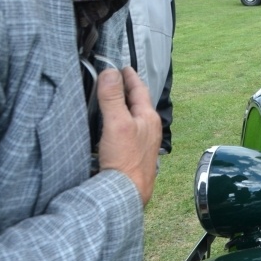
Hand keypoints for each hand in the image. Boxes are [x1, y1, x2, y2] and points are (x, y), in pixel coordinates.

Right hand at [96, 68, 160, 205]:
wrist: (127, 194)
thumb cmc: (125, 160)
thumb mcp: (117, 124)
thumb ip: (112, 98)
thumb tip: (110, 72)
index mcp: (149, 118)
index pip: (139, 89)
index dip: (130, 77)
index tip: (123, 67)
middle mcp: (150, 128)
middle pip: (139, 103)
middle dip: (130, 91)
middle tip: (120, 79)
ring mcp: (144, 142)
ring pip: (135, 117)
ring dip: (126, 106)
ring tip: (116, 99)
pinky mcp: (136, 154)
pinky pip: (129, 130)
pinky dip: (122, 122)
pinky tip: (114, 127)